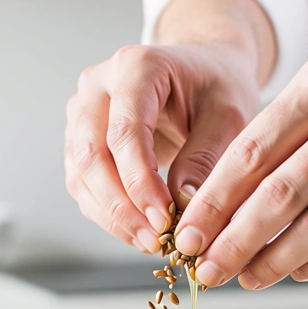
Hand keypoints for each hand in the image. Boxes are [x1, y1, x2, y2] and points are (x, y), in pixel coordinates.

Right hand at [64, 42, 259, 252]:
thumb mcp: (228, 115)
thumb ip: (205, 157)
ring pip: (80, 176)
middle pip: (91, 155)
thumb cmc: (217, 86)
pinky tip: (138, 232)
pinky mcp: (79, 142)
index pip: (124, 131)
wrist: (202, 72)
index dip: (140, 181)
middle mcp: (96, 85)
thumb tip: (181, 205)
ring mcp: (81, 114)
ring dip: (112, 216)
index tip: (165, 219)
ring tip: (150, 242)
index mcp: (135, 65)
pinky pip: (83, 186)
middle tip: (155, 239)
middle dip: (122, 206)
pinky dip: (108, 215)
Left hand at [176, 28, 307, 288]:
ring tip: (247, 278)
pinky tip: (302, 273)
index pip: (251, 151)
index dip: (211, 201)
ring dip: (275, 261)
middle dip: (232, 241)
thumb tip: (231, 192)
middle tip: (206, 270)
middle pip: (277, 195)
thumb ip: (294, 126)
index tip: (184, 234)